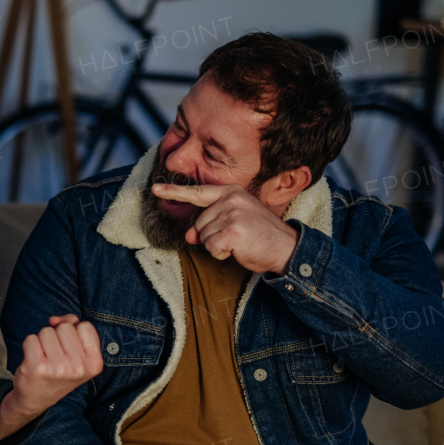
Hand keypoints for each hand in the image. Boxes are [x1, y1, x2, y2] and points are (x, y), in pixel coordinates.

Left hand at [0, 315, 101, 439]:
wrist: (36, 399)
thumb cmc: (57, 372)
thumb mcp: (75, 355)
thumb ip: (72, 328)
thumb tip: (55, 320)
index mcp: (94, 364)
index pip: (86, 326)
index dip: (74, 331)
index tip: (69, 347)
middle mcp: (78, 367)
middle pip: (65, 327)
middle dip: (57, 336)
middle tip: (54, 355)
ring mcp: (58, 368)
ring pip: (47, 331)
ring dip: (42, 341)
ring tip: (44, 358)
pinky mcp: (38, 367)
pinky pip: (31, 338)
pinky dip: (29, 345)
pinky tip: (33, 360)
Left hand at [151, 183, 299, 273]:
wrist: (288, 248)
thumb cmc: (260, 236)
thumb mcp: (233, 224)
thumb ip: (210, 224)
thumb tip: (189, 235)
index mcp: (230, 192)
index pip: (198, 193)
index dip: (174, 192)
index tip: (155, 190)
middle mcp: (230, 199)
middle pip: (199, 224)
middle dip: (212, 237)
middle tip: (237, 237)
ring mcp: (231, 213)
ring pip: (203, 237)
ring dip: (218, 246)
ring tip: (240, 242)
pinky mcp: (233, 230)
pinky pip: (211, 248)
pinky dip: (221, 254)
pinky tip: (239, 249)